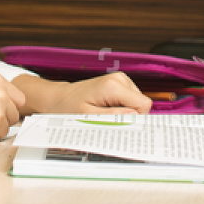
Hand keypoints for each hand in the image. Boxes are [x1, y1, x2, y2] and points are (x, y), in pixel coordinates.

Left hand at [36, 73, 153, 114]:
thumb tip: (134, 116)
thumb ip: (112, 117)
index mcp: (113, 86)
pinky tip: (106, 108)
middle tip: (108, 120)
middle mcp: (120, 79)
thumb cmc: (70, 107)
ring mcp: (120, 79)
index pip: (143, 104)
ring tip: (104, 113)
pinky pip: (131, 99)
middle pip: (141, 103)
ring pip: (137, 102)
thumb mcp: (89, 117)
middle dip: (129, 115)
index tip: (121, 125)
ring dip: (124, 111)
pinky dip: (122, 107)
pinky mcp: (119, 83)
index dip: (136, 118)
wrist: (60, 98)